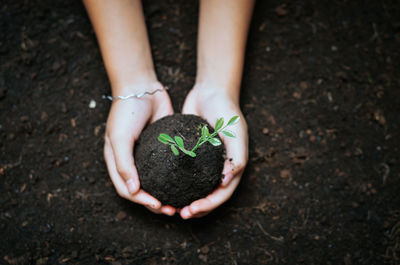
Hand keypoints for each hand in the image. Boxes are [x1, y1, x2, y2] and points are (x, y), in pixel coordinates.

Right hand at [104, 82, 176, 215]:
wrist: (142, 86)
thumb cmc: (126, 111)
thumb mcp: (120, 137)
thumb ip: (124, 164)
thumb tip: (133, 191)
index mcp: (118, 162)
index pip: (127, 190)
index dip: (141, 201)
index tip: (158, 204)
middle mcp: (132, 162)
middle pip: (142, 190)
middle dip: (156, 203)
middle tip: (173, 209)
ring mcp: (148, 156)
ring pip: (157, 182)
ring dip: (167, 193)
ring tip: (181, 201)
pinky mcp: (162, 148)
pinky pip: (168, 167)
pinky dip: (175, 177)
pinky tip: (187, 182)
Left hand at [180, 85, 247, 218]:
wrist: (211, 91)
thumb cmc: (227, 111)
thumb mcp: (235, 132)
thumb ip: (236, 157)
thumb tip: (225, 182)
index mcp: (231, 167)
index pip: (222, 194)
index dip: (209, 205)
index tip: (192, 209)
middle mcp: (217, 168)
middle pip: (208, 196)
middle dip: (196, 208)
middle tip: (180, 213)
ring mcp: (203, 163)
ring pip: (194, 188)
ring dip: (184, 200)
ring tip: (169, 205)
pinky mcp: (189, 155)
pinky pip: (182, 172)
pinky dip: (175, 182)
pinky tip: (162, 186)